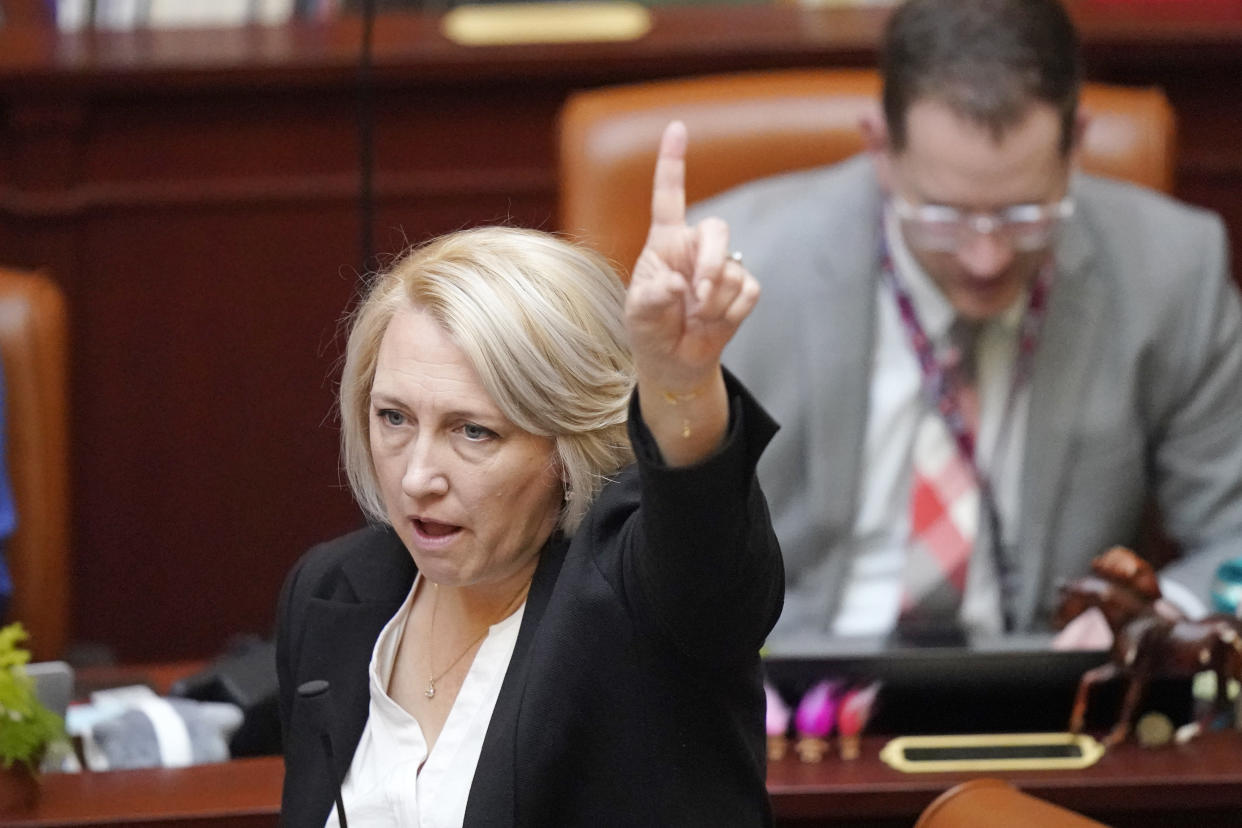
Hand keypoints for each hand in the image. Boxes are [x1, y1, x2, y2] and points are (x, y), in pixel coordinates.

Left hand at [626, 121, 758, 394]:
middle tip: (698, 296)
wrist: (674, 362)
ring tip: (696, 319)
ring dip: (715, 301)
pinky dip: (731, 313)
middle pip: (717, 230)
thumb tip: (677, 286)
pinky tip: (714, 323)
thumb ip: (652, 297)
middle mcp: (695, 249)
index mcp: (664, 243)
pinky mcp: (742, 290)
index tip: (677, 127)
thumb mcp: (638, 315)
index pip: (669, 196)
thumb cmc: (650, 330)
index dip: (672, 163)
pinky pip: (748, 291)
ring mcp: (722, 267)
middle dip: (712, 263)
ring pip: (734, 269)